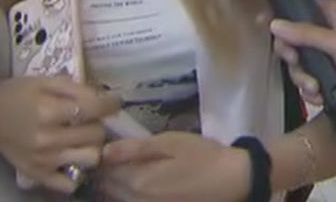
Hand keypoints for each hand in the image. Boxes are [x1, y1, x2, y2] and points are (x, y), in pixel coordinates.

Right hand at [0, 76, 120, 193]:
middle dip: (98, 123)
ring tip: (81, 137)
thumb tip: (105, 96)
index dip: (110, 103)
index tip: (113, 100)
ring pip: (91, 158)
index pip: (95, 109)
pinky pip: (70, 183)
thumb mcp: (44, 81)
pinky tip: (71, 156)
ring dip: (91, 146)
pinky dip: (76, 171)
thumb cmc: (17, 94)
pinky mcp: (38, 175)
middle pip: (96, 134)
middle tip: (89, 118)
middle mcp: (47, 139)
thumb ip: (76, 87)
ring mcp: (44, 161)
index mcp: (48, 110)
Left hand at [98, 132, 249, 201]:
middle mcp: (136, 201)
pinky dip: (127, 192)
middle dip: (106, 169)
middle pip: (106, 186)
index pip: (104, 169)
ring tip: (127, 163)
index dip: (101, 153)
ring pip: (116, 197)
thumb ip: (136, 148)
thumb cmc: (203, 156)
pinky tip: (139, 179)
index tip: (107, 139)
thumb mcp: (171, 143)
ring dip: (115, 182)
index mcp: (138, 180)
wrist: (233, 180)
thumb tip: (103, 151)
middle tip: (116, 150)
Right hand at [267, 8, 335, 117]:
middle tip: (295, 62)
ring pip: (300, 63)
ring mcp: (330, 58)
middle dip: (292, 55)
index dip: (282, 14)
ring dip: (303, 78)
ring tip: (315, 88)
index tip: (262, 23)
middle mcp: (329, 34)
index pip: (301, 7)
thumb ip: (305, 34)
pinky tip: (319, 98)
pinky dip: (312, 90)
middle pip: (294, 39)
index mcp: (334, 16)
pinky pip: (309, 80)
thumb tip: (273, 24)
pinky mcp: (331, 79)